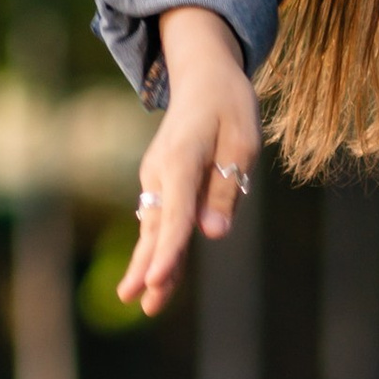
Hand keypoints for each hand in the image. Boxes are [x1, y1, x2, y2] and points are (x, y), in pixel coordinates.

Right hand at [119, 7, 258, 315]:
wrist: (204, 78)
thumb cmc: (229, 108)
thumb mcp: (242, 143)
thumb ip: (226, 189)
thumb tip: (213, 234)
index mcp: (181, 160)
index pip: (176, 215)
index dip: (169, 251)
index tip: (156, 280)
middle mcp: (161, 173)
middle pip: (156, 227)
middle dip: (148, 265)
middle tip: (135, 300)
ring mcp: (157, 179)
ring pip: (155, 227)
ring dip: (150, 262)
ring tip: (142, 301)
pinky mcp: (162, 184)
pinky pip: (162, 220)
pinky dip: (158, 247)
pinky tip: (157, 276)